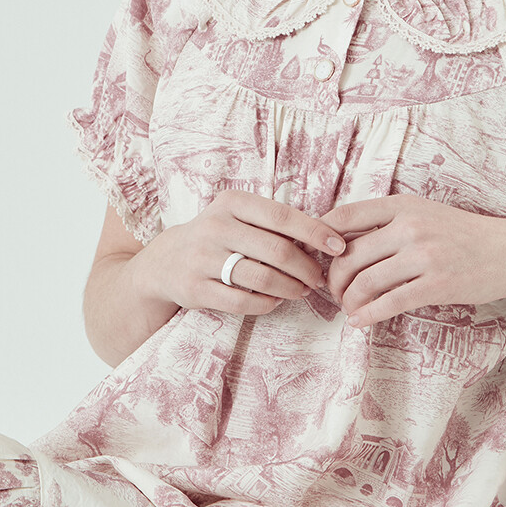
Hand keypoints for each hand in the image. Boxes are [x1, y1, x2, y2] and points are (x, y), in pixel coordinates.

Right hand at [134, 189, 345, 317]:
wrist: (166, 261)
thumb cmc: (219, 236)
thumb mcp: (238, 216)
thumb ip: (274, 223)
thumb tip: (325, 239)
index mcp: (231, 203)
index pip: (283, 216)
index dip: (315, 232)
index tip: (338, 246)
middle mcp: (215, 227)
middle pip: (277, 250)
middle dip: (307, 268)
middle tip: (319, 278)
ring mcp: (203, 259)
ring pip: (262, 278)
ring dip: (291, 288)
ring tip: (303, 291)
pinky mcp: (196, 289)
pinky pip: (243, 302)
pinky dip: (267, 303)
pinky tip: (276, 300)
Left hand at [320, 194, 505, 327]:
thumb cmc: (461, 236)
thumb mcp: (423, 214)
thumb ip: (386, 223)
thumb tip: (338, 241)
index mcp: (402, 206)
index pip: (344, 216)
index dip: (320, 238)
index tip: (317, 259)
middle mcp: (409, 226)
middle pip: (348, 255)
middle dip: (333, 280)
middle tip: (334, 294)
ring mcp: (424, 255)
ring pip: (364, 282)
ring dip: (348, 301)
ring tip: (349, 309)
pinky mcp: (436, 284)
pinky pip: (389, 303)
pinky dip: (367, 316)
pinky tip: (359, 322)